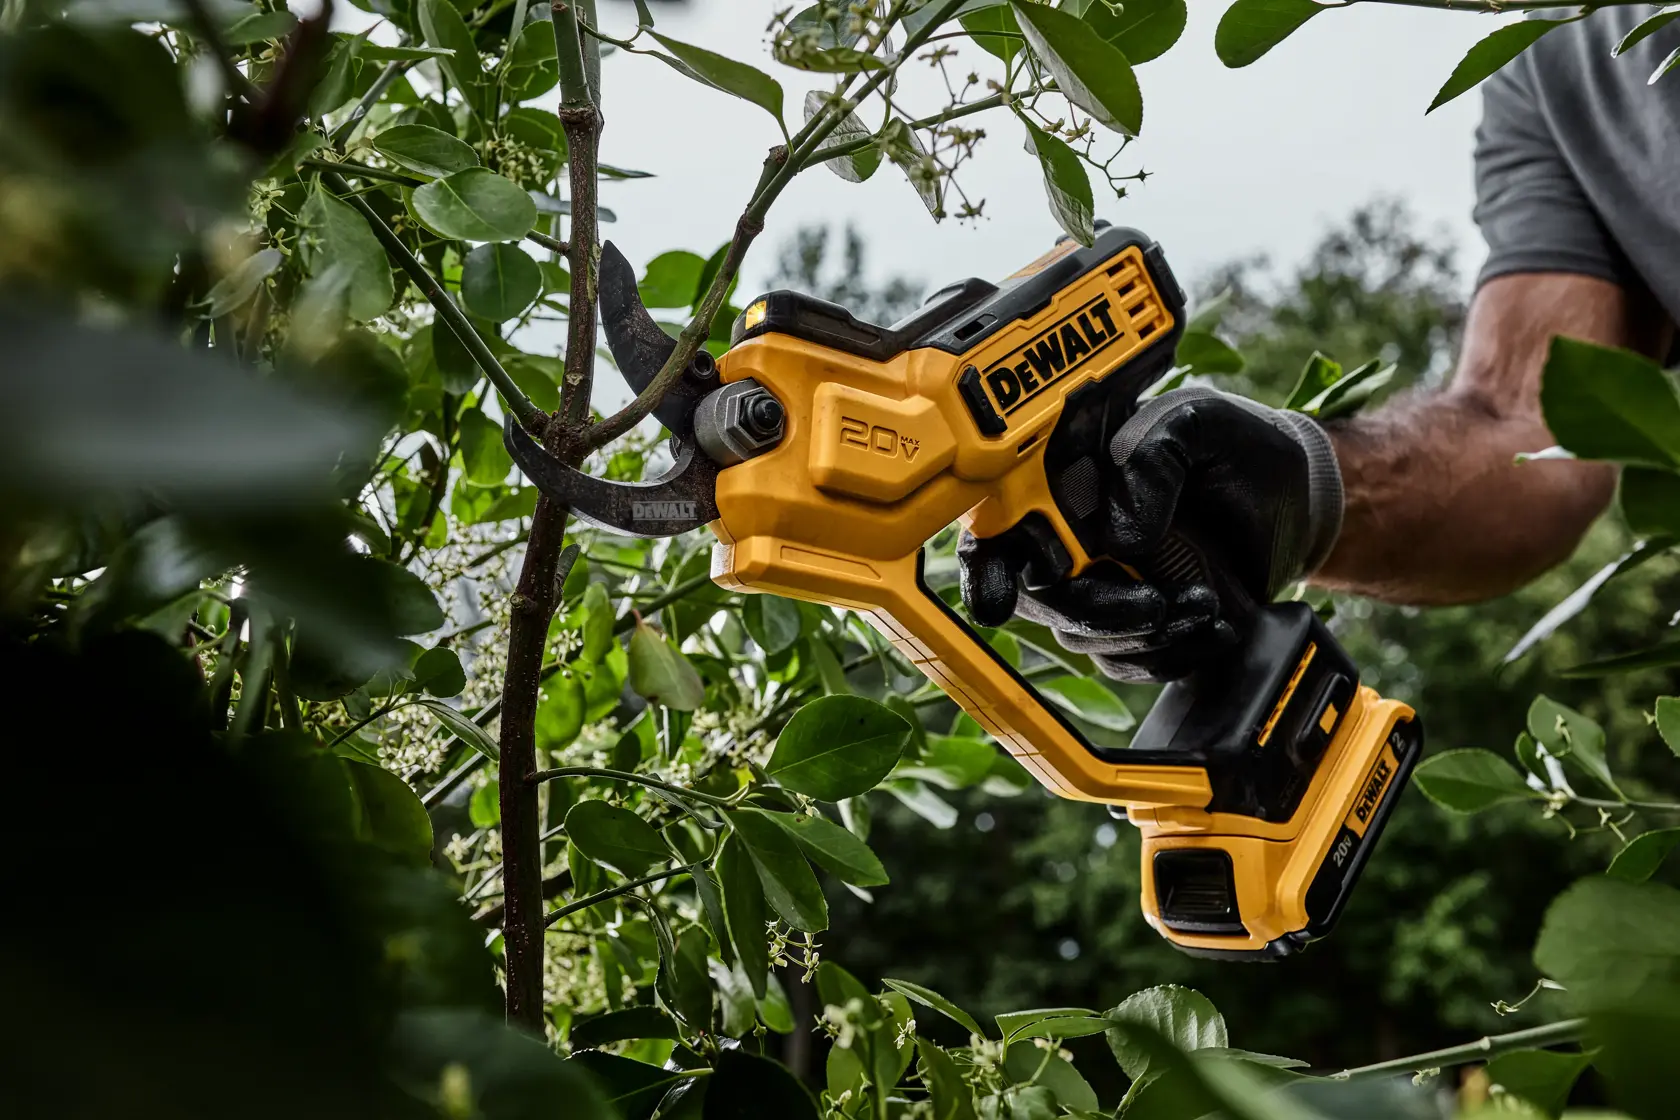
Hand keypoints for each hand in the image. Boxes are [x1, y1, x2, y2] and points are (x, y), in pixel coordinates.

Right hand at [959, 387, 1343, 682]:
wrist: (1297, 500)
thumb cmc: (1238, 448)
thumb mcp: (1198, 422)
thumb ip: (1153, 456)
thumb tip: (1118, 535)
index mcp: (1063, 480)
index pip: (996, 526)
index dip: (988, 564)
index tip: (1017, 589)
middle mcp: (1069, 535)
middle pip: (1036, 596)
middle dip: (1091, 611)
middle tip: (1152, 605)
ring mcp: (1099, 583)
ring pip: (1083, 636)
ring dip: (1144, 635)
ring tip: (1205, 604)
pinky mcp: (1134, 624)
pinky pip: (1128, 660)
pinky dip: (1170, 655)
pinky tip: (1212, 626)